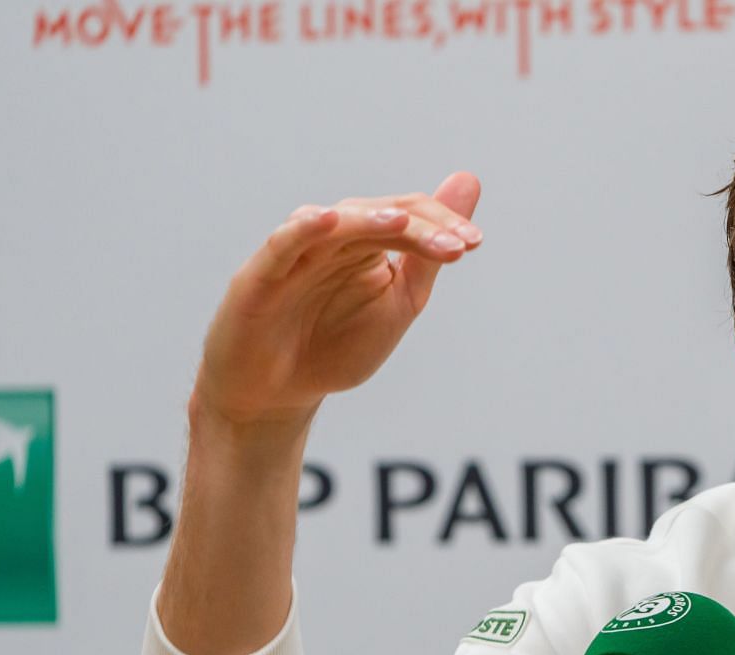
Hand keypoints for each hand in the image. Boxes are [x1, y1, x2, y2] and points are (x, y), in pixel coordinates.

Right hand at [193, 172, 484, 436]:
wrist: (279, 391)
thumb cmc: (336, 345)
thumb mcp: (398, 302)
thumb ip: (430, 254)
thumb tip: (468, 184)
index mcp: (366, 244)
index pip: (408, 218)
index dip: (443, 225)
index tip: (473, 243)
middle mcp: (332, 238)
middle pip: (378, 216)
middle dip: (420, 228)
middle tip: (457, 243)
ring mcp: (296, 253)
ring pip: (334, 224)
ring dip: (369, 220)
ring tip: (402, 222)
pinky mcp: (261, 275)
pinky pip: (283, 245)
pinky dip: (304, 230)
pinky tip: (330, 222)